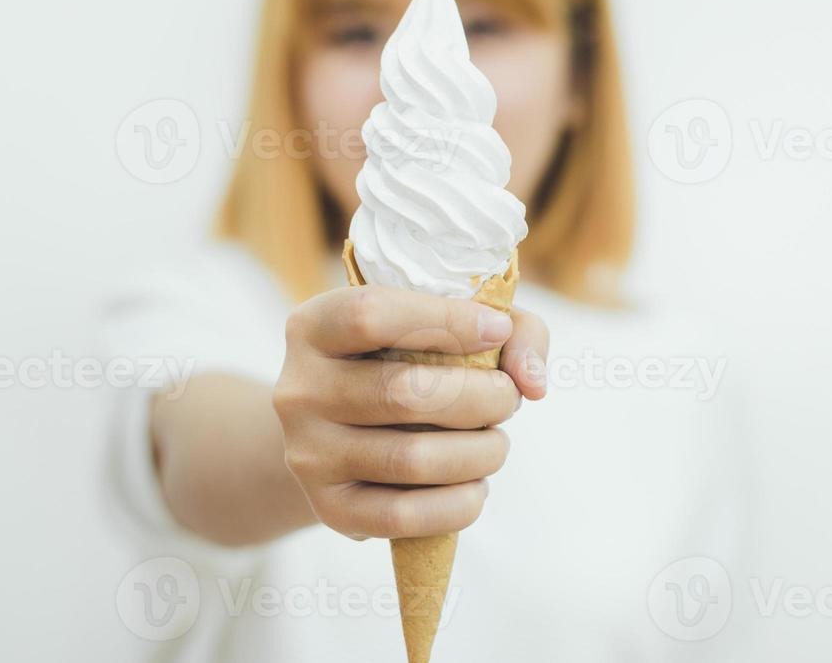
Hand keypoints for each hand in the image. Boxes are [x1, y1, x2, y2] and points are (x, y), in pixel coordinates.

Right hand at [273, 284, 548, 539]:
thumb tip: (532, 381)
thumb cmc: (405, 363)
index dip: (445, 321)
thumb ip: (509, 330)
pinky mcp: (329, 508)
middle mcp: (299, 389)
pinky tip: (476, 486)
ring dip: (480, 452)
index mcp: (314, 326)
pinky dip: (459, 504)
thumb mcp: (446, 324)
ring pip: (411, 458)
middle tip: (508, 398)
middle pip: (403, 393)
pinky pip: (404, 516)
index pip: (372, 315)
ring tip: (497, 443)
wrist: (336, 434)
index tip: (498, 331)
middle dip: (481, 397)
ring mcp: (308, 453)